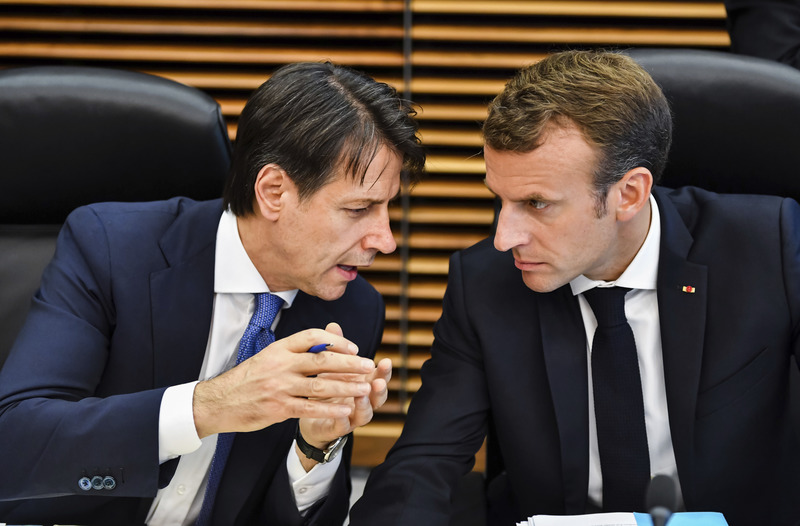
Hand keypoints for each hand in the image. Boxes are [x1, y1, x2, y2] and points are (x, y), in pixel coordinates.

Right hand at [192, 326, 376, 437]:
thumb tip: (324, 343)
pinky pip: (310, 408)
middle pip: (322, 360)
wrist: (219, 402)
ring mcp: (280, 387)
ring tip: (364, 388)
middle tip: (369, 365)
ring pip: (320, 385)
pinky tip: (345, 410)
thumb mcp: (269, 357)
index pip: (312, 337)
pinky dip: (329, 409)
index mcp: (280, 349)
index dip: (336, 341)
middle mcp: (281, 365)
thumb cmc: (248, 379)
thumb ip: (294, 352)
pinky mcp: (278, 408)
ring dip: (346, 387)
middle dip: (349, 363)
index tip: (353, 347)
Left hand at [296, 323, 391, 469]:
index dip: (384, 371)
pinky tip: (341, 414)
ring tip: (362, 395)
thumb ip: (334, 348)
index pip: (378, 376)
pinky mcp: (336, 428)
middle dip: (381, 388)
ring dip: (365, 405)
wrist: (308, 415)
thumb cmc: (325, 386)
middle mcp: (362, 400)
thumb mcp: (329, 366)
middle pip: (378, 396)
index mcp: (362, 384)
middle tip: (379, 381)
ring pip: (365, 414)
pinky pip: (342, 426)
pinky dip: (343, 420)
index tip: (386, 361)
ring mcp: (351, 416)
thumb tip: (333, 325)